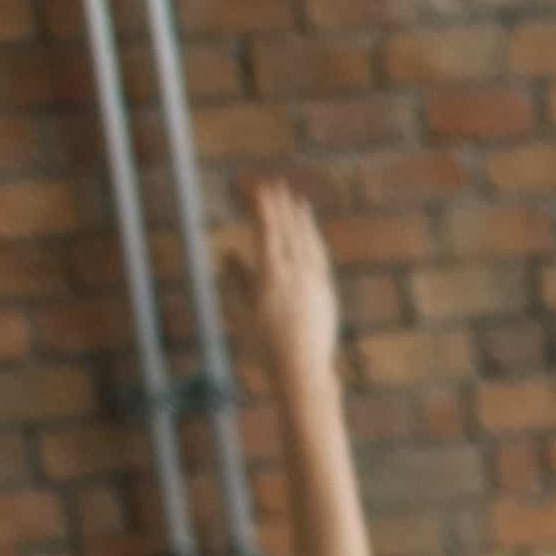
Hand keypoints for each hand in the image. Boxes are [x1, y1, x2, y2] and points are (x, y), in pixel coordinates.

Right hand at [226, 172, 338, 401]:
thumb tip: (229, 253)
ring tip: (295, 200)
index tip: (258, 189)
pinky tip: (310, 233)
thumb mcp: (241, 312)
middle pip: (289, 229)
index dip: (262, 207)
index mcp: (272, 275)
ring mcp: (315, 281)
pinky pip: (319, 256)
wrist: (302, 370)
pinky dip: (313, 239)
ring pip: (307, 241)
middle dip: (281, 205)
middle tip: (274, 184)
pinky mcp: (327, 292)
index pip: (267, 230)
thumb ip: (236, 279)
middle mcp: (297, 273)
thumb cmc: (265, 346)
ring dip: (300, 218)